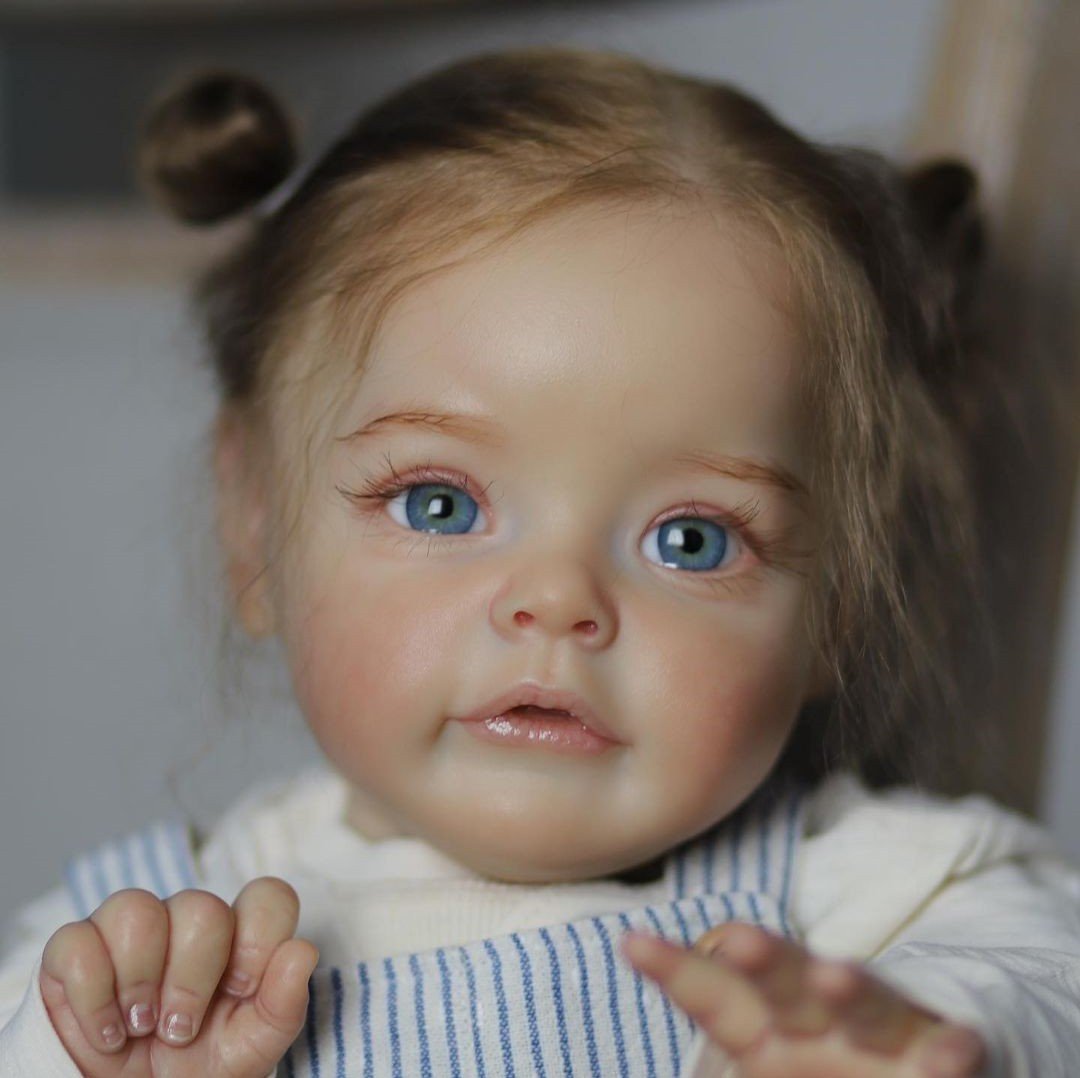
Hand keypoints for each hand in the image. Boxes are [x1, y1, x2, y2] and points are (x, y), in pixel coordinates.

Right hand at [39, 877, 318, 1077]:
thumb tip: (303, 950)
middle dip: (191, 977)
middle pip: (200, 906)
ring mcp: (129, 930)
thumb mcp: (249, 1049)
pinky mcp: (74, 950)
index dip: (259, 937)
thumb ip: (282, 1005)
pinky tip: (106, 1032)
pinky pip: (76, 941)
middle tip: (181, 1029)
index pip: (267, 896)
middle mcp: (185, 923)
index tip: (242, 990)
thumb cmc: (198, 1069)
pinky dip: (90, 996)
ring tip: (138, 1028)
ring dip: (138, 979)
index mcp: (238, 938)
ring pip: (135, 908)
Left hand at [621, 922, 987, 1077]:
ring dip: (851, 989)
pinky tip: (950, 1051)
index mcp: (767, 1027)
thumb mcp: (760, 1058)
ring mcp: (888, 1033)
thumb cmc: (822, 1066)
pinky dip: (952, 1051)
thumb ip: (724, 1058)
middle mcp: (822, 1018)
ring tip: (833, 978)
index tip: (631, 943)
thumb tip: (663, 1028)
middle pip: (788, 983)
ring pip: (870, 1003)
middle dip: (765, 961)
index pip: (714, 994)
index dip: (676, 970)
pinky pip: (956, 1050)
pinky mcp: (950, 1053)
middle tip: (737, 940)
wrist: (927, 1058)